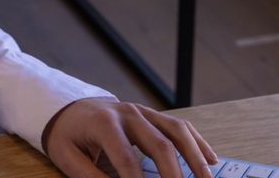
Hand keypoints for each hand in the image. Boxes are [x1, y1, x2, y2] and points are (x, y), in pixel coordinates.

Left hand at [42, 97, 216, 177]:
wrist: (67, 107)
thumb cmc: (67, 135)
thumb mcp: (67, 157)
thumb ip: (90, 176)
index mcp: (104, 123)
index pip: (127, 159)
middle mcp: (127, 113)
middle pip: (159, 144)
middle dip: (174, 174)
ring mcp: (142, 111)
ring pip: (176, 131)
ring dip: (195, 158)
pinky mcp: (151, 114)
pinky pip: (180, 126)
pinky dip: (197, 142)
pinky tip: (211, 160)